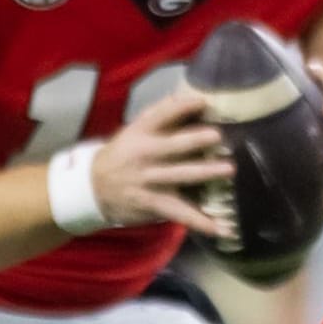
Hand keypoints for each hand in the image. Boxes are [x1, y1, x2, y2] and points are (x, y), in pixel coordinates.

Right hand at [90, 88, 232, 238]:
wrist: (93, 187)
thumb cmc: (125, 153)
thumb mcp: (135, 130)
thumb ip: (161, 114)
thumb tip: (191, 95)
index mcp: (141, 132)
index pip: (160, 115)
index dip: (180, 107)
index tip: (202, 101)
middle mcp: (145, 154)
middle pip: (173, 145)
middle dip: (195, 140)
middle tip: (218, 136)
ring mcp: (149, 180)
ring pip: (180, 176)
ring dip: (205, 173)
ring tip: (229, 169)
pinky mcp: (153, 203)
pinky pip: (179, 212)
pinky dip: (200, 221)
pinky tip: (221, 227)